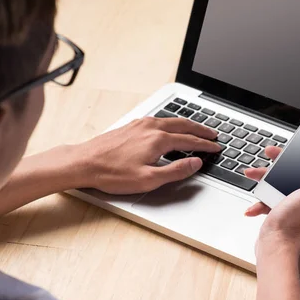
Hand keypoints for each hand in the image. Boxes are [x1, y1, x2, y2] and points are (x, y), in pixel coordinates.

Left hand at [72, 116, 220, 193]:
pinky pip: (159, 120)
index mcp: (158, 140)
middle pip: (184, 125)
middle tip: (213, 134)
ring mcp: (140, 124)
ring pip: (171, 120)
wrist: (83, 163)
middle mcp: (150, 127)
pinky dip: (172, 123)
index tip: (216, 147)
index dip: (206, 146)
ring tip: (197, 130)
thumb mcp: (149, 179)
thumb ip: (176, 170)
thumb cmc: (112, 173)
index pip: (190, 141)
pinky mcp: (131, 126)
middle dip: (201, 130)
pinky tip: (171, 128)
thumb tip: (195, 163)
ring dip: (187, 125)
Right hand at [245, 146, 299, 260]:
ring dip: (268, 180)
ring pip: (285, 184)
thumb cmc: (294, 225)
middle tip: (269, 158)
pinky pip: (277, 199)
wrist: (274, 248)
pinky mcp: (288, 213)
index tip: (292, 150)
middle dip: (281, 167)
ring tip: (254, 176)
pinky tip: (256, 204)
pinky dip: (265, 200)